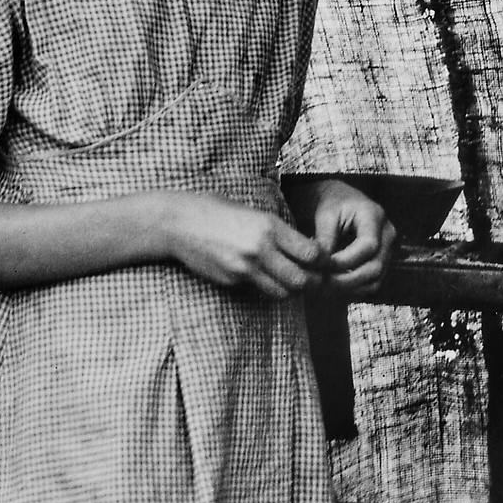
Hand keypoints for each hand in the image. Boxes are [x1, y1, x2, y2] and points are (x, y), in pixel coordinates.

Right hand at [164, 195, 329, 298]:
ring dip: (288, 288)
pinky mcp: (232, 280)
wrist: (180, 223)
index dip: (322, 261)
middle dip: (311, 282)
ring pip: (281, 291)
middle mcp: (261, 248)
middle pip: (302, 280)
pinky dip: (263, 286)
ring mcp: (245, 267)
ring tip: (288, 279)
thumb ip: (277, 231)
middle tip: (312, 279)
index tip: (322, 261)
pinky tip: (258, 275)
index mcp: (270, 226)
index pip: (312, 253)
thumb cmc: (217, 211)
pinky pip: (257, 289)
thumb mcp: (252, 212)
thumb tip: (304, 247)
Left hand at [304, 181, 396, 300]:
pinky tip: (334, 287)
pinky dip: (353, 289)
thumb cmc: (333, 204)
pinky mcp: (382, 263)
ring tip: (326, 287)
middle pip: (376, 267)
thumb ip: (325, 238)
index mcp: (375, 217)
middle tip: (322, 282)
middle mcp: (388, 235)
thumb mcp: (326, 215)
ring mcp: (387, 251)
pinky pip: (371, 284)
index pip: (369, 246)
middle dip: (347, 280)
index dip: (346, 260)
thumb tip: (321, 265)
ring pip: (375, 280)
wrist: (342, 202)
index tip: (324, 266)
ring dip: (349, 288)